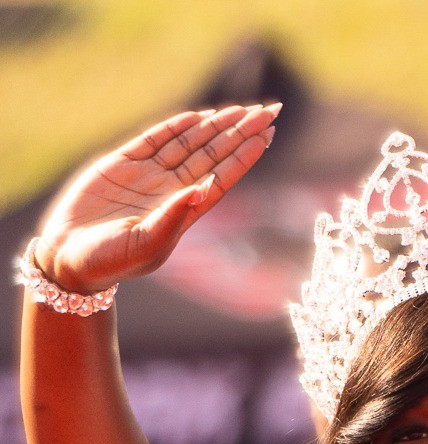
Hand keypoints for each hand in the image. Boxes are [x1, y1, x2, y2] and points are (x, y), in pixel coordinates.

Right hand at [33, 105, 279, 294]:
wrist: (70, 257)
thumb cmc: (111, 261)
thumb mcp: (146, 244)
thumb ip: (172, 218)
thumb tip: (200, 192)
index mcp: (184, 212)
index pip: (223, 177)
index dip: (245, 156)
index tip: (267, 136)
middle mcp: (171, 190)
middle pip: (214, 155)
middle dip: (240, 133)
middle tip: (269, 111)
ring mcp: (148, 176)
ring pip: (189, 144)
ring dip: (215, 126)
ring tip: (241, 109)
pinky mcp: (121, 164)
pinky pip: (154, 140)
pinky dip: (175, 127)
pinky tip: (198, 116)